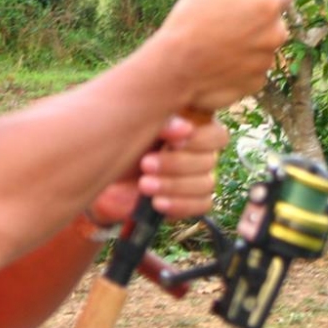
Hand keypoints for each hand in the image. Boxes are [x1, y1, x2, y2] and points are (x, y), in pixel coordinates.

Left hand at [87, 116, 228, 224]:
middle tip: (145, 164)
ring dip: (173, 186)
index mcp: (197, 128)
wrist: (111, 167)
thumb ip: (165, 122)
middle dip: (175, 165)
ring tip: (144, 185)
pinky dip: (179, 205)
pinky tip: (157, 203)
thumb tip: (185, 128)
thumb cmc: (129, 138)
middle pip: (208, 162)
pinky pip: (201, 205)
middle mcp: (203, 153)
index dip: (198, 140)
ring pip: (205, 185)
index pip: (217, 136)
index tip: (170, 142)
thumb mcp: (141, 125)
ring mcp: (201, 177)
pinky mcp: (194, 200)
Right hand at [152, 0, 291, 110]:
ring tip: (216, 45)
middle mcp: (275, 32)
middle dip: (257, 21)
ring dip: (247, 44)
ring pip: (262, 47)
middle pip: (274, 22)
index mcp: (267, 4)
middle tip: (227, 22)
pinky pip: (252, 70)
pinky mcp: (257, 82)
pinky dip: (240, 67)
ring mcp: (267, 60)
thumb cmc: (190, 21)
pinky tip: (218, 63)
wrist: (176, 68)